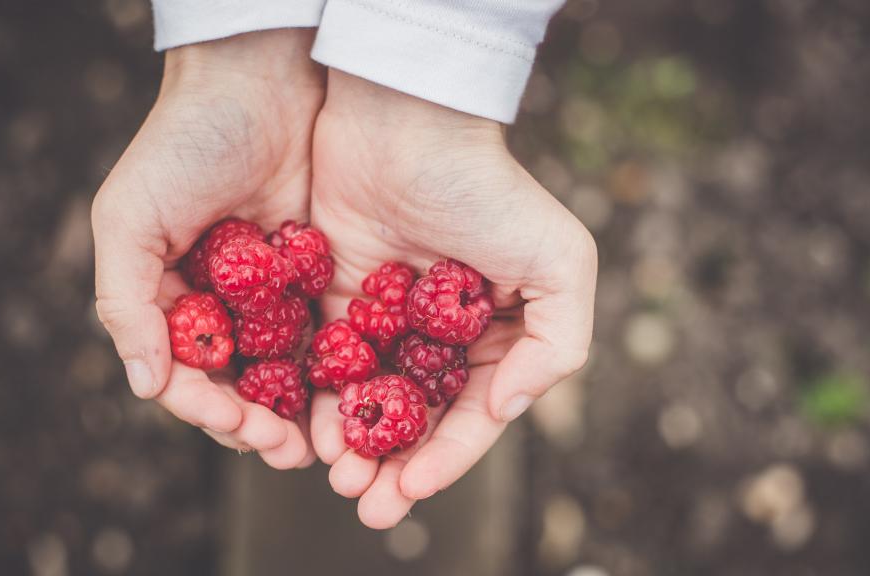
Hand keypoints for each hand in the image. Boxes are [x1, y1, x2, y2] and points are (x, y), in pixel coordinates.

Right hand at [91, 30, 322, 467]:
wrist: (260, 82)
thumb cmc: (182, 145)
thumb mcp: (129, 218)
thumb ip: (126, 302)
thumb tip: (144, 386)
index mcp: (170, 300)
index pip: (185, 374)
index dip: (208, 408)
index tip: (240, 427)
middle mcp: (222, 306)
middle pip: (240, 385)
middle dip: (260, 425)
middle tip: (290, 452)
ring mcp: (272, 295)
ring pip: (287, 370)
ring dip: (302, 411)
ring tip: (325, 443)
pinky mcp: (320, 277)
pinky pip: (329, 333)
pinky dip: (339, 368)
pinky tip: (359, 394)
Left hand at [308, 72, 597, 527]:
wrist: (405, 122)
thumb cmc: (488, 189)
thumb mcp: (561, 262)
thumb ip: (558, 345)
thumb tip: (503, 410)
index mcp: (494, 334)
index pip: (471, 414)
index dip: (446, 459)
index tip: (413, 490)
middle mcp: (439, 335)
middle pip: (414, 420)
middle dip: (393, 468)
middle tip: (368, 505)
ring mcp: (385, 319)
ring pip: (366, 401)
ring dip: (352, 447)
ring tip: (337, 478)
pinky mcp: (334, 298)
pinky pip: (324, 363)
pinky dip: (317, 400)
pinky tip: (308, 430)